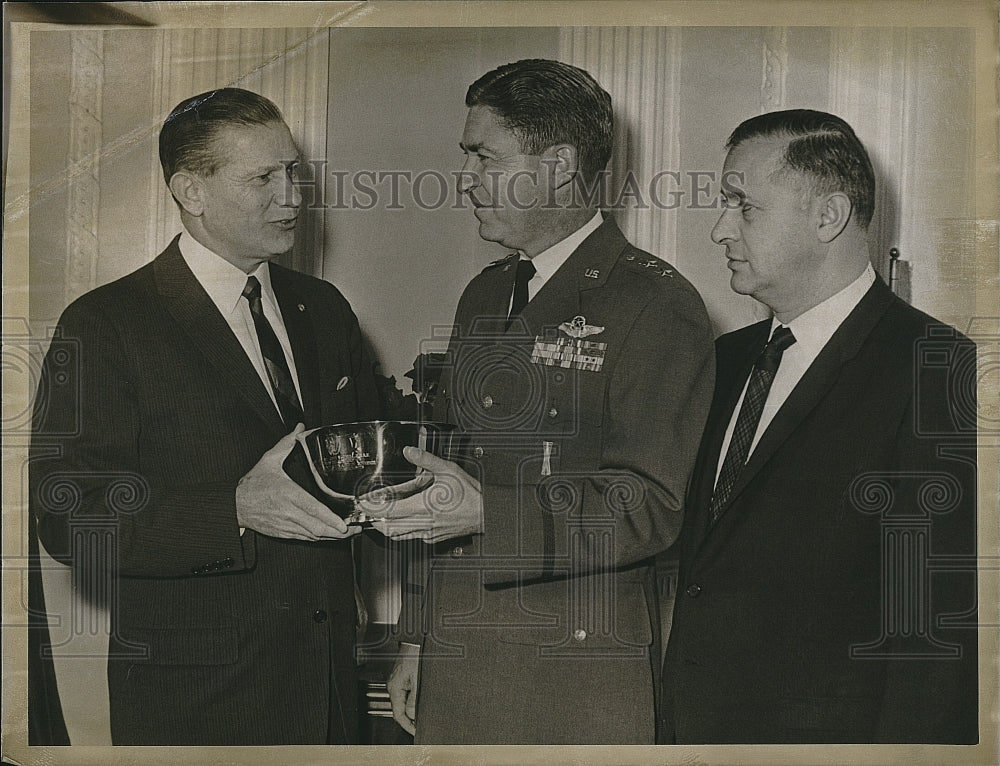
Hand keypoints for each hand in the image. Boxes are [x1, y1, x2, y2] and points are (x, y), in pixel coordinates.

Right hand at [236, 424, 359, 539]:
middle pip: (316, 527)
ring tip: (348, 533)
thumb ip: (286, 444)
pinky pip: (304, 538)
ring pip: (312, 535)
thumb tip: (299, 427)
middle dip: (337, 532)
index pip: (312, 509)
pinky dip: (318, 538)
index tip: (343, 524)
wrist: (234, 505)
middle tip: (354, 529)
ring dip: (330, 537)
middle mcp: (288, 512)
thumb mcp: (269, 460)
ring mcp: (285, 525)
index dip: (329, 519)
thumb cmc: (252, 484)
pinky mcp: (282, 533)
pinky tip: (329, 535)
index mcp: (287, 493)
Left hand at [368, 446, 482, 541]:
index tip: (363, 503)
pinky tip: (401, 521)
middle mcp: (424, 522)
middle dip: (374, 519)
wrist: (485, 513)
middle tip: (366, 510)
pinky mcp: (433, 538)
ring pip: (397, 536)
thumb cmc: (470, 493)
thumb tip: (410, 451)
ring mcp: (428, 533)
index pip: (389, 511)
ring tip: (378, 516)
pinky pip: (410, 537)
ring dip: (385, 527)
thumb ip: (426, 460)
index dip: (372, 508)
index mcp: (424, 505)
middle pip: (388, 527)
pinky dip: (400, 531)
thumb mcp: (448, 470)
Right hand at [387, 644, 419, 734]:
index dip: (407, 725)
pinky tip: (418, 704)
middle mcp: (393, 686)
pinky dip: (411, 702)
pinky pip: (404, 694)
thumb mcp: (417, 678)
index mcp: (394, 687)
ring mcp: (396, 682)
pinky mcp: (401, 678)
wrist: (414, 640)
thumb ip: (414, 698)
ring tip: (421, 718)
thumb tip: (412, 714)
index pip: (398, 714)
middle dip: (410, 720)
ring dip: (411, 711)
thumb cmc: (415, 654)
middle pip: (399, 709)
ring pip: (402, 702)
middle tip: (420, 727)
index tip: (415, 732)